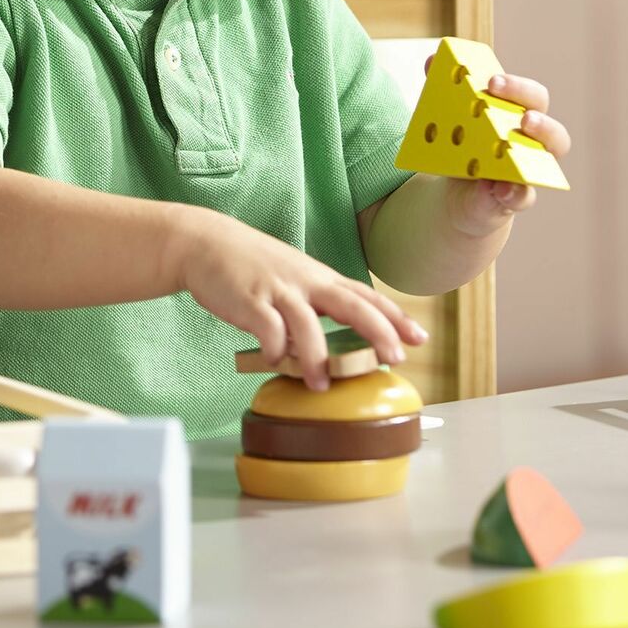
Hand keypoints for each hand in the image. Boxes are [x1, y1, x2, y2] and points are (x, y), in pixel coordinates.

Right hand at [172, 213, 426, 390]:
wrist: (207, 243)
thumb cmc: (254, 266)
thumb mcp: (295, 278)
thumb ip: (316, 307)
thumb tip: (334, 344)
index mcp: (320, 278)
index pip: (367, 297)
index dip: (395, 317)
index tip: (420, 337)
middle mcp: (305, 282)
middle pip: (350, 304)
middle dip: (377, 331)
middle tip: (395, 357)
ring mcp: (277, 290)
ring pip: (306, 323)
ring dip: (316, 356)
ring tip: (321, 384)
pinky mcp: (248, 300)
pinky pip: (266, 327)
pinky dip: (273, 348)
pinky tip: (273, 360)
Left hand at [425, 57, 571, 238]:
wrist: (458, 191)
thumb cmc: (463, 142)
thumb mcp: (451, 116)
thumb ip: (444, 88)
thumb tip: (433, 60)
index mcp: (519, 115)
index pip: (532, 96)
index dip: (517, 87)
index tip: (493, 82)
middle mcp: (532, 143)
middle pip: (550, 128)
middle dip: (537, 120)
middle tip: (521, 118)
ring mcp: (527, 173)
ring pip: (546, 163)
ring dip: (533, 158)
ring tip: (511, 147)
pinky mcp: (514, 198)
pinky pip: (523, 197)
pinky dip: (513, 193)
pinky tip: (497, 188)